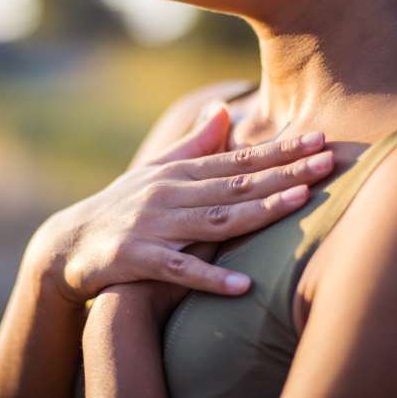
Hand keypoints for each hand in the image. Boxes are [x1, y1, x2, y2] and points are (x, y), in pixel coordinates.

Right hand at [27, 104, 332, 304]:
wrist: (68, 244)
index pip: (238, 160)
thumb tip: (223, 111)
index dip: (280, 151)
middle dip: (285, 172)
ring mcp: (153, 225)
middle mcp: (170, 194)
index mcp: (179, 173)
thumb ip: (193, 145)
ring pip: (214, 219)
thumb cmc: (121, 206)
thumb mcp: (155, 172)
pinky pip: (177, 270)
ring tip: (299, 203)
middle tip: (329, 161)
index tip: (320, 140)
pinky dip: (209, 278)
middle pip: (235, 184)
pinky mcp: (135, 259)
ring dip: (258, 211)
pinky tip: (242, 286)